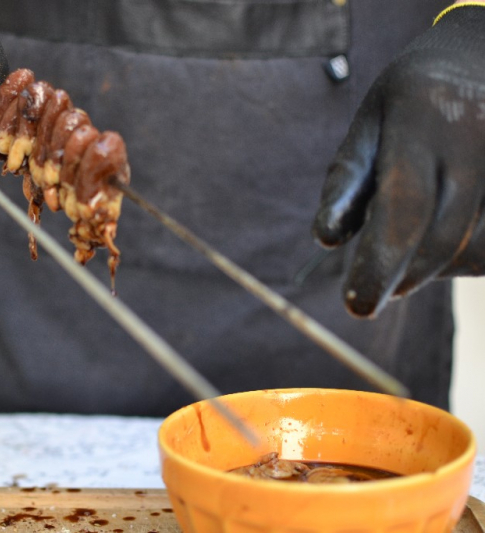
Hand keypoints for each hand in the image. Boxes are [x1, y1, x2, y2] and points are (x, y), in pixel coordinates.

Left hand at [312, 5, 484, 317]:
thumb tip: (327, 239)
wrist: (481, 58)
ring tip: (404, 250)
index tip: (356, 304)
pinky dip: (464, 258)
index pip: (404, 205)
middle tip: (367, 296)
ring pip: (475, 250)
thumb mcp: (366, 127)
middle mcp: (478, 134)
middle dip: (401, 277)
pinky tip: (441, 238)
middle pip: (442, 236)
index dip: (380, 262)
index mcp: (425, 115)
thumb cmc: (407, 101)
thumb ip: (346, 182)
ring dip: (433, 269)